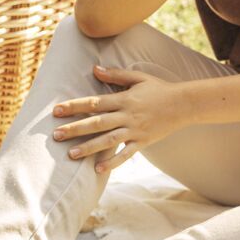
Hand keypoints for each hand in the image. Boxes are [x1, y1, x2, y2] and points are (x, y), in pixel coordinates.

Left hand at [50, 65, 190, 173]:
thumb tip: (94, 69)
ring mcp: (135, 131)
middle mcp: (127, 116)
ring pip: (108, 140)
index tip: (56, 111)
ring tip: (71, 155)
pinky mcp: (143, 142)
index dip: (74, 106)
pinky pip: (126, 154)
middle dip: (75, 129)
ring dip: (89, 148)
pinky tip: (98, 169)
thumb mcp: (138, 78)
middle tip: (56, 135)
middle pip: (97, 123)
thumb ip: (115, 75)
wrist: (184, 104)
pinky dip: (113, 162)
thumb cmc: (159, 89)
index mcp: (124, 99)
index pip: (94, 102)